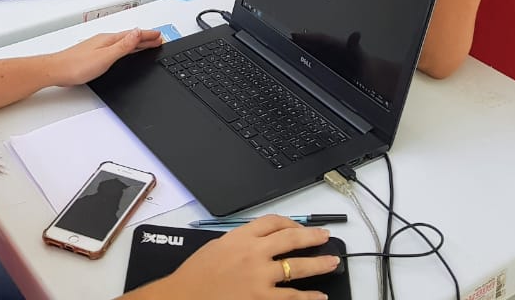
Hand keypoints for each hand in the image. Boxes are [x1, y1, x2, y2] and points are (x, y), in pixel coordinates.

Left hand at [45, 29, 162, 86]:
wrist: (56, 71)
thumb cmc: (76, 65)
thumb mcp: (105, 56)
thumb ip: (123, 45)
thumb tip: (138, 32)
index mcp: (109, 40)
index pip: (134, 35)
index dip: (148, 36)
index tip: (160, 36)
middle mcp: (104, 41)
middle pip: (130, 37)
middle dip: (145, 38)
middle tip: (158, 39)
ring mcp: (99, 47)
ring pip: (123, 42)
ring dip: (136, 43)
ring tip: (146, 43)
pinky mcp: (94, 54)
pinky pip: (116, 48)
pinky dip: (126, 48)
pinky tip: (123, 52)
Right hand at [160, 216, 337, 299]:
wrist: (183, 296)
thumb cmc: (195, 274)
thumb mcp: (216, 246)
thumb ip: (239, 242)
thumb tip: (258, 242)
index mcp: (241, 236)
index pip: (273, 222)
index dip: (291, 222)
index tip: (299, 226)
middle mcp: (254, 253)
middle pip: (291, 238)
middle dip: (312, 236)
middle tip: (325, 236)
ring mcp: (259, 277)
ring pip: (297, 267)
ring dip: (318, 263)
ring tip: (332, 261)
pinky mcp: (260, 298)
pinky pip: (291, 297)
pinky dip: (308, 297)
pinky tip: (319, 296)